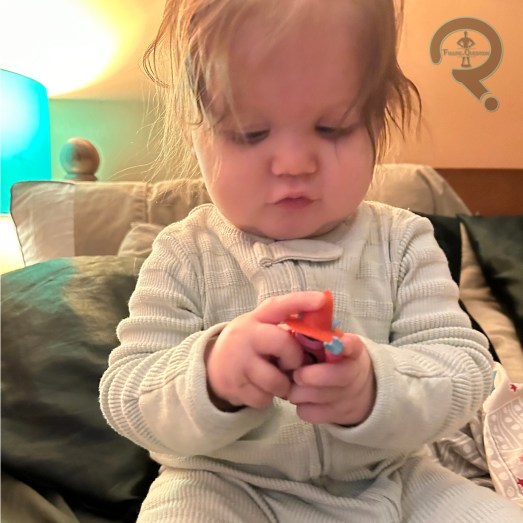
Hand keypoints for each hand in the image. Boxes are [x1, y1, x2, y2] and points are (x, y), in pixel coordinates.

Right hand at [206, 291, 325, 410]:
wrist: (211, 367)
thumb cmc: (248, 345)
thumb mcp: (260, 328)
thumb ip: (284, 329)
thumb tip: (321, 335)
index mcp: (255, 319)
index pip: (279, 306)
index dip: (301, 301)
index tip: (321, 300)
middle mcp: (245, 336)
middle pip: (283, 344)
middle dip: (294, 358)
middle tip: (290, 364)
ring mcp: (237, 362)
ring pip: (276, 380)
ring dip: (282, 384)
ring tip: (275, 379)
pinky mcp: (234, 386)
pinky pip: (264, 398)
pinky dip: (268, 397)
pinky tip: (260, 388)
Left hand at [287, 333, 375, 425]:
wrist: (356, 391)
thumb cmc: (334, 360)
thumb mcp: (333, 344)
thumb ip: (317, 336)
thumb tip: (289, 328)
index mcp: (352, 351)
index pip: (352, 345)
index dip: (346, 345)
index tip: (339, 343)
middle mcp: (354, 374)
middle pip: (336, 376)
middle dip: (310, 376)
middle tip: (295, 374)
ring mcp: (346, 397)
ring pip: (316, 396)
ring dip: (298, 390)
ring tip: (293, 383)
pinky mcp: (334, 416)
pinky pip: (309, 413)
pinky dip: (300, 405)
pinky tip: (300, 397)